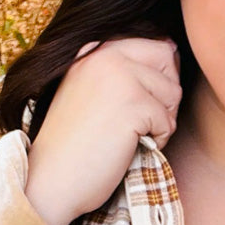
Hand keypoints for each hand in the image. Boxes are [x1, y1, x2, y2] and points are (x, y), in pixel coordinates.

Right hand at [23, 37, 181, 224]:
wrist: (52, 180)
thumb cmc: (75, 145)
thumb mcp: (92, 92)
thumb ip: (121, 71)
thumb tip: (171, 50)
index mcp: (94, 49)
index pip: (153, 44)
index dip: (161, 76)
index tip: (142, 105)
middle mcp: (106, 54)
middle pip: (167, 59)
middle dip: (166, 94)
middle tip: (143, 123)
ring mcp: (119, 76)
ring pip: (173, 91)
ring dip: (163, 120)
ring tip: (132, 137)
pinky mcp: (132, 104)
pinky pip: (168, 121)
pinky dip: (158, 141)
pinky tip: (129, 149)